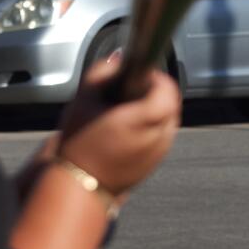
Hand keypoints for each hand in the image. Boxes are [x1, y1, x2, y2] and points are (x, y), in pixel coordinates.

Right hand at [48, 54, 180, 196]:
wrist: (79, 188)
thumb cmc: (80, 145)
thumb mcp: (83, 100)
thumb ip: (102, 72)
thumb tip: (118, 61)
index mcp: (146, 118)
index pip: (168, 87)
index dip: (154, 76)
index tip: (137, 74)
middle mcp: (160, 135)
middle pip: (170, 103)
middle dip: (154, 92)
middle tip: (130, 90)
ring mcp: (160, 152)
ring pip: (168, 121)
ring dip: (154, 110)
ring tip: (127, 111)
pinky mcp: (155, 164)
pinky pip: (162, 137)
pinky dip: (151, 128)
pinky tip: (127, 130)